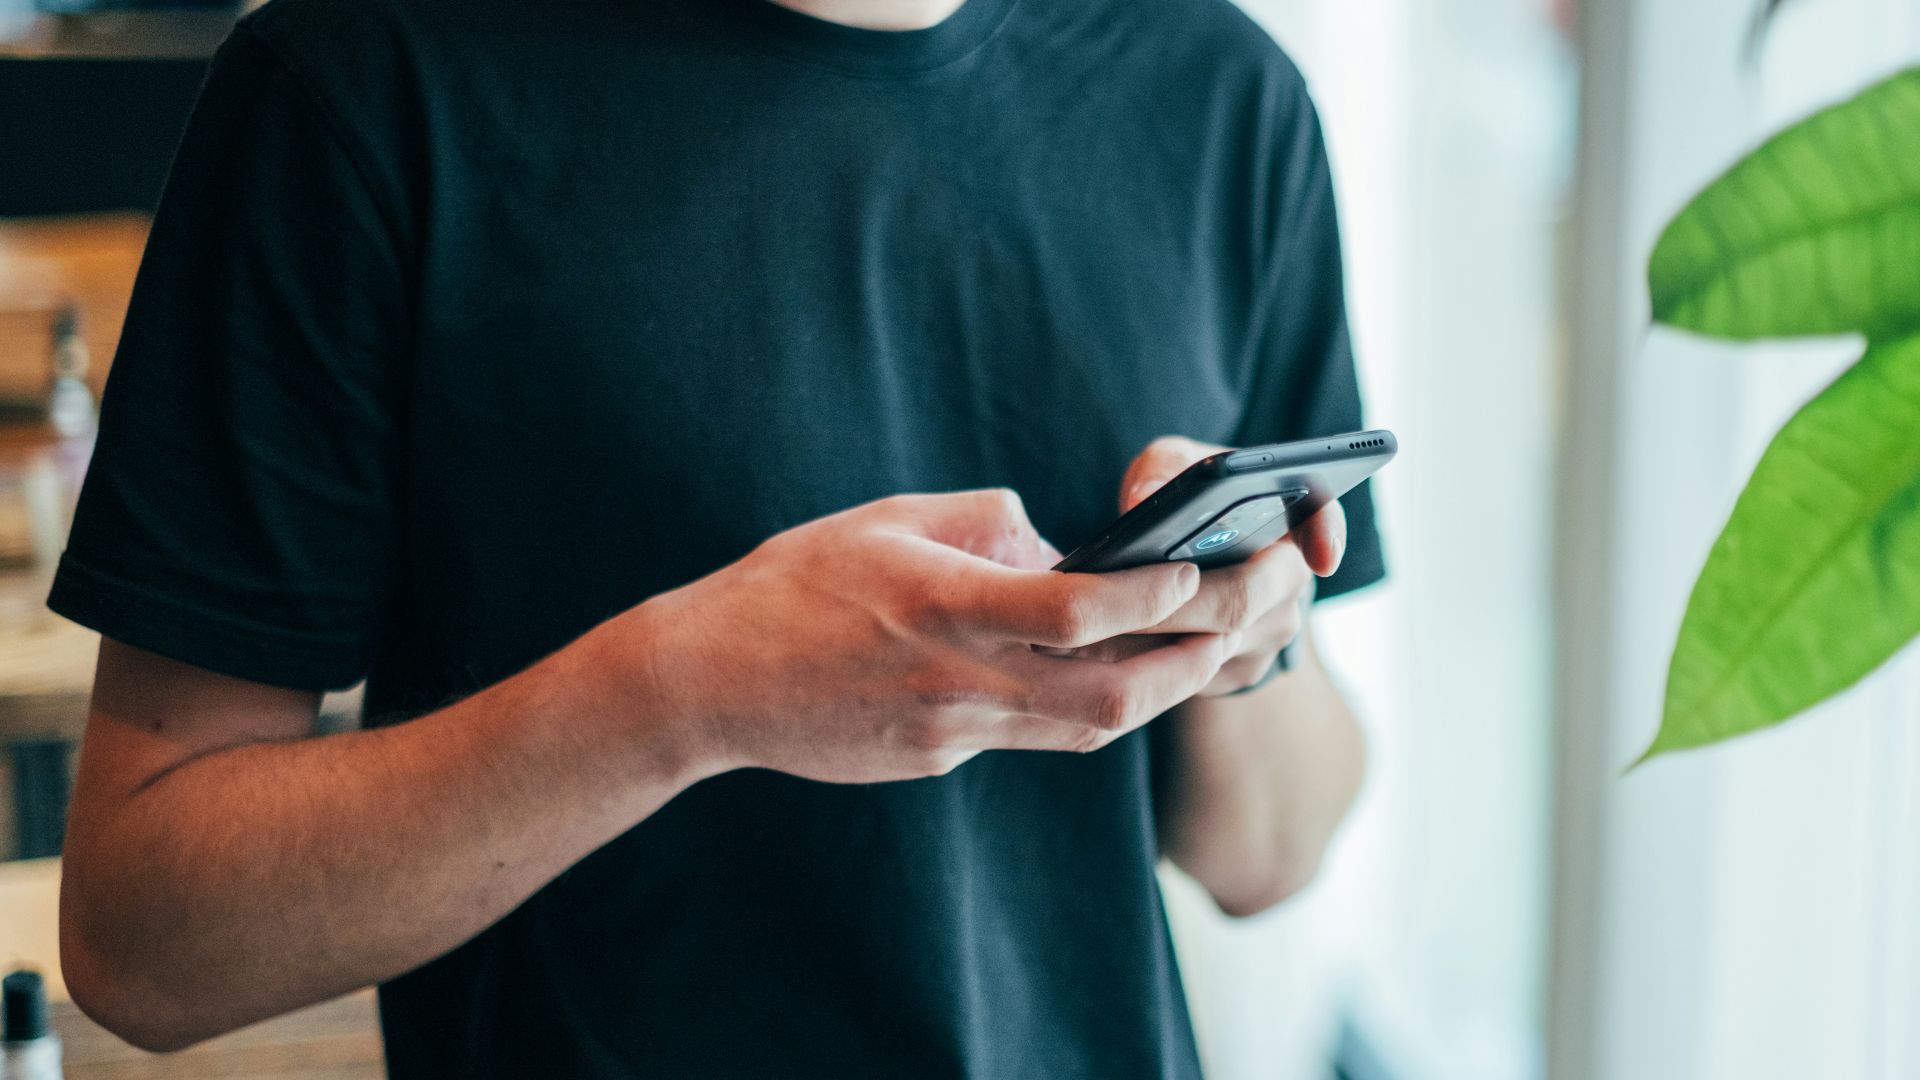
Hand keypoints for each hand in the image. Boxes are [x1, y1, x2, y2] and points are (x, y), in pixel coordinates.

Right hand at [621, 489, 1238, 782]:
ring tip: (1208, 649)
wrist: (709, 684)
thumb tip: (1054, 541)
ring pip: (1088, 731)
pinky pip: (1035, 737)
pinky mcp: (940, 760)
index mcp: (946, 608)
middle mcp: (960, 681)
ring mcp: (952, 734)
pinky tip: (1112, 676)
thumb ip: (984, 525)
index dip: (1156, 594)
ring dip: (1160, 692)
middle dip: (1195, 660)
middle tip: (1250, 618)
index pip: (1080, 611)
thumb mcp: (887, 520)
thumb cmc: (792, 584)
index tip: (1204, 565)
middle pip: (1113, 696)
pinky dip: (1085, 706)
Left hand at [1100, 436, 1346, 696]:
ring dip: (1155, 633)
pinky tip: (1106, 646)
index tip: (1321, 557)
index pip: (1321, 518)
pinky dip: (1149, 660)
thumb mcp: (1172, 467)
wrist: (1188, 559)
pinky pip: (1196, 673)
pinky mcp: (1240, 671)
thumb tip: (1142, 502)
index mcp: (1287, 516)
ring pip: (1214, 643)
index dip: (1326, 536)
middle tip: (1118, 595)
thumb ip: (1162, 469)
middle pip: (1242, 598)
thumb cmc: (1183, 500)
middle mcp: (1290, 578)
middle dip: (1176, 599)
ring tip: (1095, 620)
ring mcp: (1270, 632)